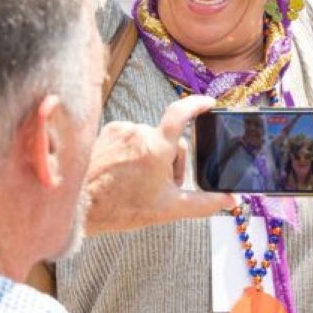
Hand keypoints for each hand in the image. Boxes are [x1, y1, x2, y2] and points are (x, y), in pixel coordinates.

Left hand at [84, 96, 235, 234]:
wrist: (79, 207)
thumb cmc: (121, 209)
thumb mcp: (170, 209)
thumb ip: (206, 203)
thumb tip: (233, 202)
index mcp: (157, 148)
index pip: (181, 113)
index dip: (197, 104)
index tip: (208, 103)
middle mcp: (139, 132)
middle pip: (170, 140)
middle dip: (171, 160)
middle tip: (160, 186)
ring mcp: (122, 130)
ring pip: (150, 139)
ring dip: (151, 156)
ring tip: (138, 182)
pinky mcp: (108, 131)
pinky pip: (131, 137)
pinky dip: (133, 152)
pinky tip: (124, 172)